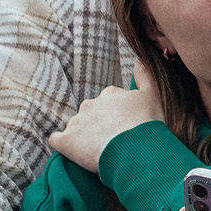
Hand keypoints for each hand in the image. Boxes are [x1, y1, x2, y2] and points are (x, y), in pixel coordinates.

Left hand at [47, 56, 163, 172]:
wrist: (134, 152)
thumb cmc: (146, 125)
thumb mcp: (152, 96)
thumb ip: (144, 75)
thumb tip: (138, 58)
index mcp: (109, 94)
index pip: (109, 101)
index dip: (116, 114)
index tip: (124, 126)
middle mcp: (90, 104)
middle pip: (91, 112)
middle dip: (98, 123)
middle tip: (113, 139)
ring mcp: (76, 122)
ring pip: (76, 126)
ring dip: (83, 135)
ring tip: (99, 150)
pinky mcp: (65, 141)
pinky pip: (58, 140)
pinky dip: (65, 145)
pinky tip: (75, 152)